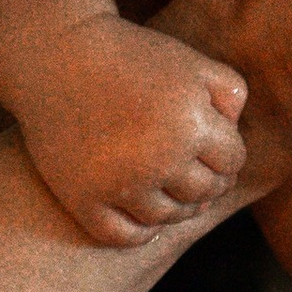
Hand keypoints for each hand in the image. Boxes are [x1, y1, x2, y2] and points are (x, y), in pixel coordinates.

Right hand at [18, 14, 248, 249]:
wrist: (56, 56)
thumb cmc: (131, 55)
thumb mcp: (191, 61)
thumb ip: (230, 94)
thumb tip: (236, 137)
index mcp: (189, 125)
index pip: (232, 162)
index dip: (227, 154)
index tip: (212, 148)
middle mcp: (157, 160)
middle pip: (205, 192)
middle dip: (207, 181)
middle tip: (193, 170)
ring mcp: (118, 184)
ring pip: (168, 216)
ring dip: (176, 205)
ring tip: (169, 186)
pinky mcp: (83, 199)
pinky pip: (124, 236)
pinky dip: (140, 231)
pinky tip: (142, 211)